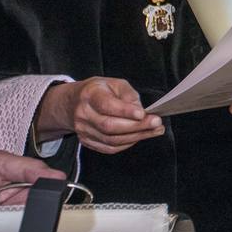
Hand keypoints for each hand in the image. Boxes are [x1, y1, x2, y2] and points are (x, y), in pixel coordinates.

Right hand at [38, 76, 163, 154]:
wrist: (74, 103)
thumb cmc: (100, 91)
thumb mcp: (115, 83)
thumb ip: (128, 95)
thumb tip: (140, 111)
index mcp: (90, 95)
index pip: (106, 105)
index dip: (125, 111)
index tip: (142, 114)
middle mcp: (83, 114)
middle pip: (109, 126)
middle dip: (136, 127)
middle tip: (156, 123)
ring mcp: (83, 130)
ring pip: (111, 140)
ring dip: (136, 137)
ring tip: (155, 131)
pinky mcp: (87, 141)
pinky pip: (109, 148)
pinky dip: (127, 144)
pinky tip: (139, 137)